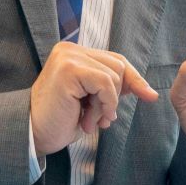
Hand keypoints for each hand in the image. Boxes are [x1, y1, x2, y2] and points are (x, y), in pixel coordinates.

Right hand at [30, 42, 158, 155]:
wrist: (35, 134)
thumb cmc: (62, 120)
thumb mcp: (94, 101)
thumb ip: (115, 89)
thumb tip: (150, 92)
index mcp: (75, 53)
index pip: (116, 60)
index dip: (134, 79)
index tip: (150, 96)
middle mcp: (70, 49)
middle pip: (119, 65)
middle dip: (115, 97)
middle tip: (98, 119)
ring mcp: (68, 57)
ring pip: (114, 75)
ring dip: (106, 105)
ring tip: (88, 120)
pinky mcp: (69, 69)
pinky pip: (106, 83)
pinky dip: (104, 104)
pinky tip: (88, 119)